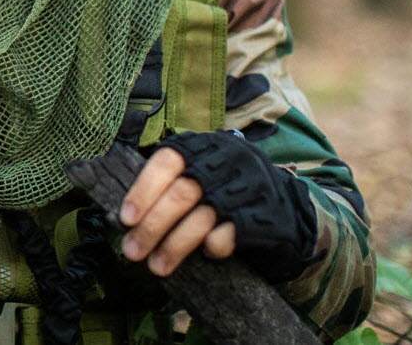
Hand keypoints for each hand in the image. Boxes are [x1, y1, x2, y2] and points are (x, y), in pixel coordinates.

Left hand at [121, 132, 319, 282]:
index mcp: (205, 145)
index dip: (143, 190)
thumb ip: (168, 186)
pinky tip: (204, 256)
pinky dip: (212, 248)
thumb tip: (124, 219)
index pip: (168, 161)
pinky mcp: (267, 216)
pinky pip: (231, 234)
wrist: (287, 209)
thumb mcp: (200, 175)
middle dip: (153, 226)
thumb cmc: (226, 192)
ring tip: (156, 266)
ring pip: (203, 217)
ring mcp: (251, 187)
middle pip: (182, 193)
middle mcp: (230, 160)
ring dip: (174, 246)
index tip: (125, 219)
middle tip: (132, 251)